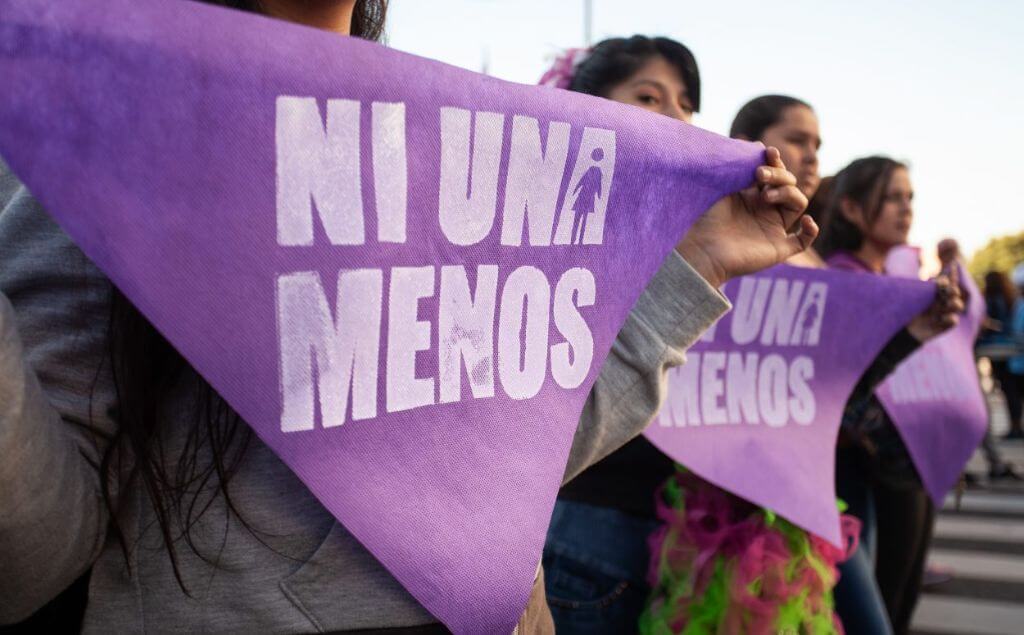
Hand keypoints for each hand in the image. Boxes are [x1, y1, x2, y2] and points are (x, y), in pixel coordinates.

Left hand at [675, 147, 817, 287]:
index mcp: (752, 196)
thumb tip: (758, 145)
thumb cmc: (706, 220)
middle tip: (759, 174)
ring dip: (787, 193)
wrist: (701, 251)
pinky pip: (803, 240)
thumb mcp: (723, 189)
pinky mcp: (779, 249)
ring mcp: (773, 229)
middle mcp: (765, 211)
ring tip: (766, 195)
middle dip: (779, 175)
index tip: (767, 151)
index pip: (774, 174)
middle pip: (788, 185)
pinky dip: (810, 230)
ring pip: (798, 203)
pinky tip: (806, 221)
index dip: (775, 162)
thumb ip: (740, 170)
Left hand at [907, 267, 964, 341]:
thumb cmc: (910, 311)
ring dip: (953, 303)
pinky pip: (953, 320)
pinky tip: (942, 319)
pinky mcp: (948, 323)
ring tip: (948, 303)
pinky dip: (949, 318)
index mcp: (937, 292)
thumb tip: (936, 280)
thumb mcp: (914, 298)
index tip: (954, 262)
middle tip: (948, 289)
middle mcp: (944, 300)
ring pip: (958, 305)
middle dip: (952, 289)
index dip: (952, 272)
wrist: (909, 330)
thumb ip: (924, 289)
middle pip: (954, 291)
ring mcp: (947, 312)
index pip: (948, 281)